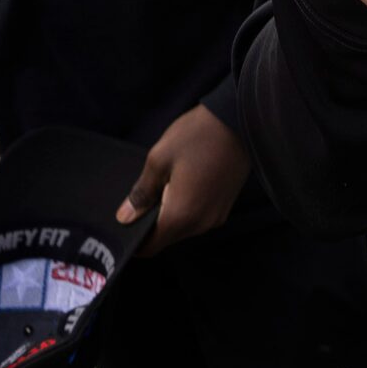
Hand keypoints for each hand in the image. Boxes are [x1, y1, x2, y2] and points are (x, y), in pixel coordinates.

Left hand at [118, 103, 248, 251]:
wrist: (241, 120)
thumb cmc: (198, 136)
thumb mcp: (159, 159)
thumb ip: (141, 193)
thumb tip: (125, 217)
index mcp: (181, 215)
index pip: (151, 247)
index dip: (134, 242)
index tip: (124, 227)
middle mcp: (201, 223)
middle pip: (167, 238)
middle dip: (152, 225)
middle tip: (142, 198)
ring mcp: (216, 216)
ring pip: (183, 228)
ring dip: (170, 215)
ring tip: (165, 186)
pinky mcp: (225, 206)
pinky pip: (198, 217)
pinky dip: (187, 209)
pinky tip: (184, 184)